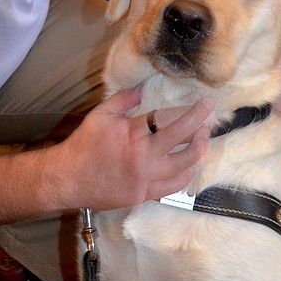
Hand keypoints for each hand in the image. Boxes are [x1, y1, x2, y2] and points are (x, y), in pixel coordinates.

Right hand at [59, 87, 213, 210]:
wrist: (68, 179)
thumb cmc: (84, 144)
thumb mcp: (101, 114)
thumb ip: (124, 99)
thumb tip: (143, 86)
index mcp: (133, 133)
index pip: (170, 118)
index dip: (192, 111)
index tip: (205, 103)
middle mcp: (143, 156)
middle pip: (184, 139)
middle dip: (203, 125)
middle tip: (211, 118)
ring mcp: (145, 178)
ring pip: (185, 164)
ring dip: (199, 150)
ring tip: (203, 139)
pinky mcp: (144, 194)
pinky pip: (174, 186)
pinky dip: (186, 174)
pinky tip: (189, 165)